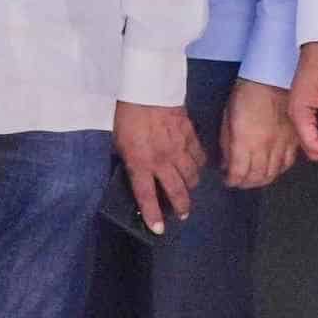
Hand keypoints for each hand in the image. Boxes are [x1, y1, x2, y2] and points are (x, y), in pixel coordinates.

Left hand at [115, 99, 205, 232]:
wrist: (146, 88)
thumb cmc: (126, 114)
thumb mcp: (118, 141)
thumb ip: (128, 160)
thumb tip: (133, 173)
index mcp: (140, 163)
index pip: (147, 196)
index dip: (153, 215)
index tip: (158, 229)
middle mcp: (162, 161)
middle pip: (176, 191)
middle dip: (181, 207)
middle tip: (182, 214)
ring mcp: (179, 149)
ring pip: (192, 177)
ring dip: (190, 186)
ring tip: (188, 190)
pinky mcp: (190, 136)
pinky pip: (200, 157)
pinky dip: (199, 165)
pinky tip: (196, 166)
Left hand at [221, 79, 301, 189]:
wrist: (273, 79)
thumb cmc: (246, 95)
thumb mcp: (227, 117)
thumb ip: (226, 143)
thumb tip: (226, 163)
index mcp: (246, 141)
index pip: (240, 173)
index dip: (232, 181)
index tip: (227, 180)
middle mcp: (266, 147)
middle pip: (258, 177)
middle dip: (246, 183)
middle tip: (239, 182)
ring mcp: (283, 145)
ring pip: (274, 173)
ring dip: (262, 180)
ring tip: (253, 179)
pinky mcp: (294, 141)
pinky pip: (287, 164)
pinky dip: (278, 171)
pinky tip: (271, 170)